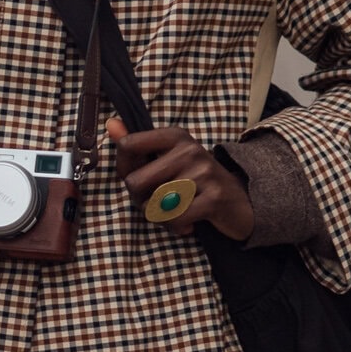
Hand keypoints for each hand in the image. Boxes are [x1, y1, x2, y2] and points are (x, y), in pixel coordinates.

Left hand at [107, 117, 253, 240]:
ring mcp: (203, 173)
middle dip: (140, 201)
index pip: (128, 146)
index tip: (139, 179)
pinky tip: (186, 224)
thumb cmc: (196, 181)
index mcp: (175, 136)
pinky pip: (174, 218)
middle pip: (135, 182)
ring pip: (153, 205)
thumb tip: (110, 124)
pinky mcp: (213, 198)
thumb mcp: (168, 158)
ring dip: (159, 217)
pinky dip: (175, 227)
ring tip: (174, 213)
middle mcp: (188, 149)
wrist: (240, 202)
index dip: (124, 170)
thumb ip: (137, 144)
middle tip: (158, 203)